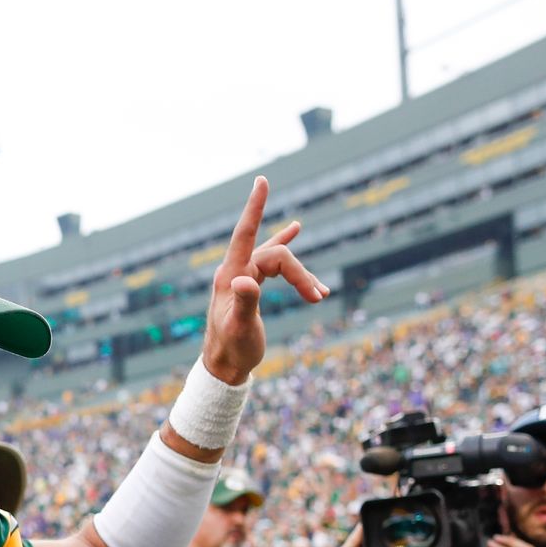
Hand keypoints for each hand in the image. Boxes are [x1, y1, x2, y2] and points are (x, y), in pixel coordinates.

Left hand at [200, 177, 328, 383]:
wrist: (225, 366)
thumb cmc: (232, 349)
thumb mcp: (240, 329)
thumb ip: (244, 304)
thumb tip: (245, 282)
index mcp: (231, 275)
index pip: (245, 233)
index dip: (255, 207)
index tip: (262, 180)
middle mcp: (236, 271)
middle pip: (276, 255)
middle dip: (300, 273)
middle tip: (319, 298)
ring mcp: (243, 276)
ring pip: (279, 261)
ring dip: (302, 274)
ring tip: (321, 293)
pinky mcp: (251, 284)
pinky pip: (271, 259)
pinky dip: (286, 247)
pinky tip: (296, 229)